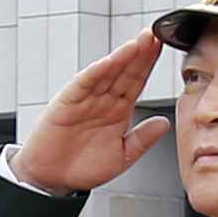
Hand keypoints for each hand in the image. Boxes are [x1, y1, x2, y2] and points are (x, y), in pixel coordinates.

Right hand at [9, 32, 173, 190]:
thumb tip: (165, 123)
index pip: (137, 81)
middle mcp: (103, 101)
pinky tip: (107, 63)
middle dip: (139, 54)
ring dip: (121, 58)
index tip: (162, 47)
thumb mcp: (122, 157)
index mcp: (119, 110)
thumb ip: (142, 140)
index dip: (149, 64)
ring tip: (136, 44)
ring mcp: (85, 100)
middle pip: (124, 72)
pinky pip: (82, 85)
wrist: (53, 180)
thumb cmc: (84, 168)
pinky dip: (94, 73)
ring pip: (106, 74)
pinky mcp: (66, 103)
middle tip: (153, 36)